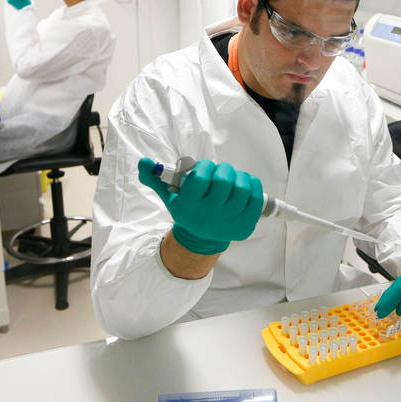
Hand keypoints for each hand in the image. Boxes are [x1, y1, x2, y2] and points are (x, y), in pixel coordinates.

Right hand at [138, 158, 263, 254]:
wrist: (202, 239)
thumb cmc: (188, 210)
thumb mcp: (169, 196)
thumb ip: (155, 178)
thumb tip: (144, 162)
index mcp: (188, 208)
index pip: (200, 178)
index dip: (204, 167)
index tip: (204, 168)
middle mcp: (208, 217)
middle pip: (224, 181)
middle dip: (223, 169)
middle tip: (220, 171)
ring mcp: (229, 223)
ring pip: (242, 188)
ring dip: (238, 176)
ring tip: (232, 178)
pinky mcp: (245, 225)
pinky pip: (256, 197)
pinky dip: (252, 185)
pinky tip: (243, 184)